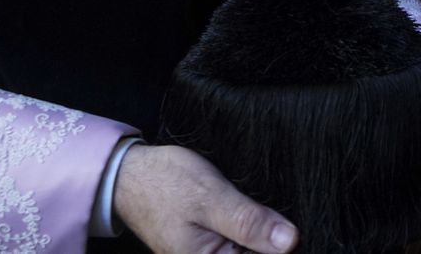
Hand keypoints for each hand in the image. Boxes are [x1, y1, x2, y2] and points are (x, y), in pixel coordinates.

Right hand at [114, 143, 296, 253]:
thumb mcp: (212, 198)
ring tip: (245, 211)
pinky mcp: (208, 247)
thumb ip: (250, 223)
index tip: (282, 229)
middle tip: (256, 213)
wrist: (129, 175)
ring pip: (249, 249)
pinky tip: (244, 214)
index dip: (278, 246)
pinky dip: (247, 230)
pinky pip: (238, 245)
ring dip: (258, 234)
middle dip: (267, 239)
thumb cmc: (164, 184)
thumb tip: (290, 242)